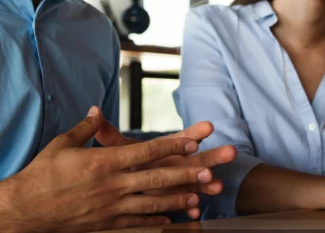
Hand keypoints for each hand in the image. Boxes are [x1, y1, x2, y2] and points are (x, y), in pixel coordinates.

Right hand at [0, 106, 215, 232]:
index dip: (175, 143)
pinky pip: (139, 223)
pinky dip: (159, 221)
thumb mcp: (62, 145)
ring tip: (202, 196)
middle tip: (213, 169)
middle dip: (189, 172)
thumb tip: (98, 112)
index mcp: (105, 162)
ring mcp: (113, 208)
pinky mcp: (108, 224)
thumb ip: (85, 128)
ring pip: (154, 202)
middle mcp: (114, 185)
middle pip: (159, 177)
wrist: (25, 212)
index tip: (197, 137)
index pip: (148, 150)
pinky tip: (175, 219)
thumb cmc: (41, 175)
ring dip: (180, 198)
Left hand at [94, 118, 237, 196]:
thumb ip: (109, 134)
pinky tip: (196, 212)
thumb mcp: (118, 148)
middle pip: (195, 159)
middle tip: (230, 152)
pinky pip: (184, 204)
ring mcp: (176, 183)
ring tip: (218, 185)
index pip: (178, 139)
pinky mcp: (175, 198)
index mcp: (161, 151)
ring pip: (194, 182)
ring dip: (206, 184)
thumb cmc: (128, 161)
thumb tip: (94, 112)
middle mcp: (173, 165)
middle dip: (213, 156)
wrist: (136, 180)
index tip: (208, 127)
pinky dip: (189, 207)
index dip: (193, 133)